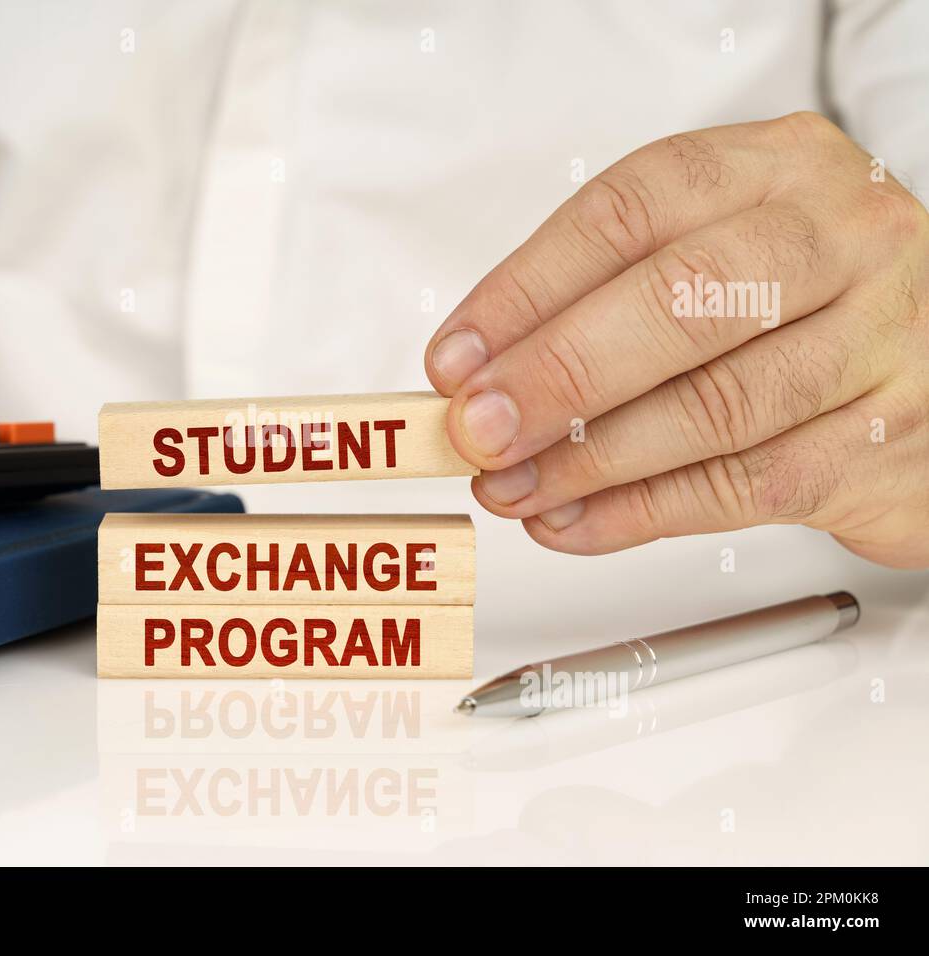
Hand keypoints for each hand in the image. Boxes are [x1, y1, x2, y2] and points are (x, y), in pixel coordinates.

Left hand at [425, 112, 928, 568]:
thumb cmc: (808, 300)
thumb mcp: (720, 250)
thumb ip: (610, 292)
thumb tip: (483, 366)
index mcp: (781, 168)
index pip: (632, 210)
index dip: (526, 289)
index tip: (457, 355)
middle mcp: (844, 239)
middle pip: (677, 302)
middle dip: (554, 376)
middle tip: (477, 427)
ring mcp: (882, 339)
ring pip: (713, 406)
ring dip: (587, 459)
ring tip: (511, 485)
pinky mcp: (889, 440)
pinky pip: (745, 486)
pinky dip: (640, 513)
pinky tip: (575, 521)